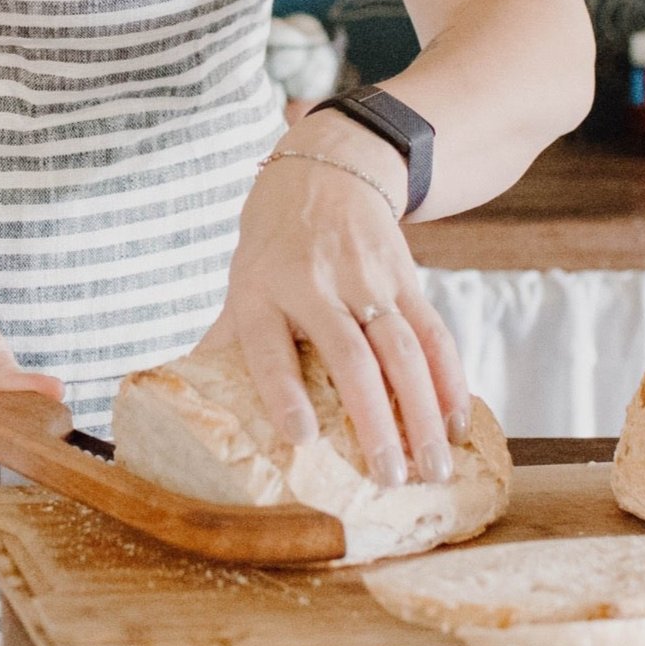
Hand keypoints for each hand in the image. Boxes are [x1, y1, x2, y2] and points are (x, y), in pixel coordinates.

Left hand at [201, 126, 469, 487]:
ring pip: (403, 351)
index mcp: (262, 292)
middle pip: (351, 358)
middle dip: (375, 421)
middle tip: (390, 479)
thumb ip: (226, 343)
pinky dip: (450, 381)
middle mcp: (316, 285)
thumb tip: (187, 404)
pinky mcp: (406, 278)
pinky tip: (457, 422)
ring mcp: (367, 280)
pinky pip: (434, 333)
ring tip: (433, 467)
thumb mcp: (241, 282)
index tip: (302, 438)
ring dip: (423, 413)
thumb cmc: (275, 242)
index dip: (285, 392)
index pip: (269, 347)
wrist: (330, 166)